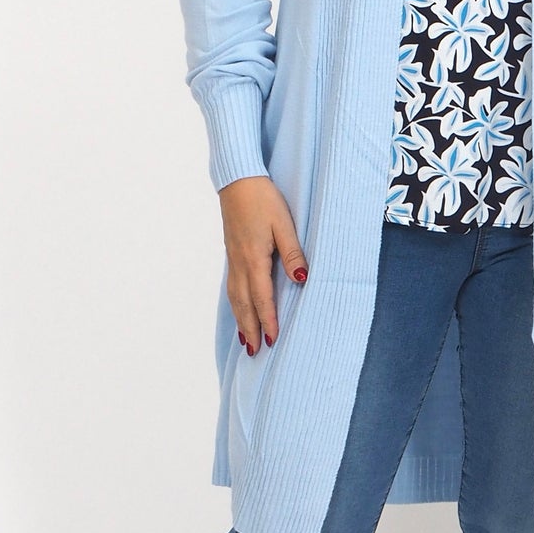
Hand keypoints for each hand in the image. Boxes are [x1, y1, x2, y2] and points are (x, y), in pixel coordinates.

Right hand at [219, 176, 308, 353]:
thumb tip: (301, 280)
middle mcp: (240, 263)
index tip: (273, 341)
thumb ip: (293, 253)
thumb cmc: (263, 199)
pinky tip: (240, 308)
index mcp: (254, 259)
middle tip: (256, 352)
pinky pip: (233, 286)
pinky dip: (236, 303)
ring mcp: (233, 258)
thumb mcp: (284, 224)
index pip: (262, 298)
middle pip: (244, 304)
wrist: (238, 180)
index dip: (268, 321)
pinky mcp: (232, 252)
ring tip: (247, 339)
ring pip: (235, 296)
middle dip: (251, 329)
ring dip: (241, 319)